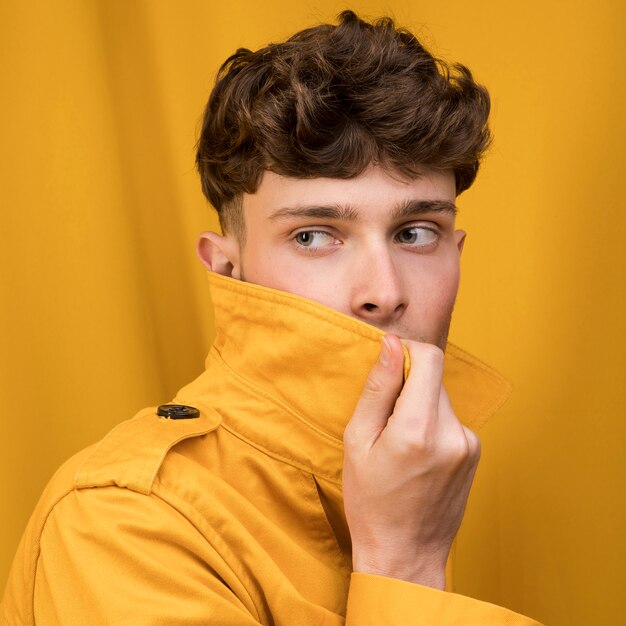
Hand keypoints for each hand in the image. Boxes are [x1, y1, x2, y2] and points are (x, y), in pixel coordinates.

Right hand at [342, 334, 480, 589]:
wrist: (405, 554)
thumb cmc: (371, 502)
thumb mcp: (358, 442)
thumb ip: (378, 388)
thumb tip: (392, 345)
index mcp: (418, 429)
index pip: (429, 358)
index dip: (407, 351)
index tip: (389, 364)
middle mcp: (452, 433)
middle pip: (433, 378)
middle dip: (407, 386)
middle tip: (384, 420)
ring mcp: (469, 444)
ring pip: (440, 399)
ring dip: (418, 406)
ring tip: (399, 443)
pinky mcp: (475, 452)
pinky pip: (449, 419)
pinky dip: (431, 424)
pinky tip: (416, 455)